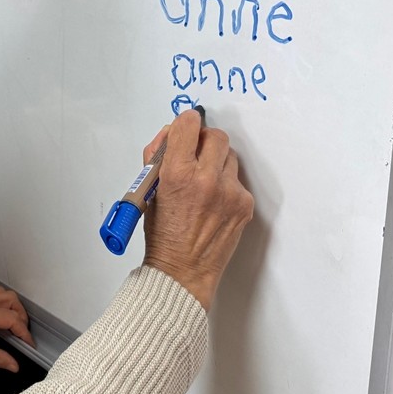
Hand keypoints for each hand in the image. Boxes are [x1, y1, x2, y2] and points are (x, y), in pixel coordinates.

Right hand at [141, 110, 253, 311]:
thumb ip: (157, 157)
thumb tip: (171, 135)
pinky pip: (237, 180)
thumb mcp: (148, 190)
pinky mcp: (244, 205)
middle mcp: (206, 179)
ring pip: (229, 156)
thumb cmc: (161, 234)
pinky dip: (225, 184)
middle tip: (195, 153)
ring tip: (203, 181)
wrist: (182, 271)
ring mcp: (229, 192)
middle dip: (203, 140)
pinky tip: (212, 201)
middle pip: (215, 135)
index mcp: (177, 173)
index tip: (185, 126)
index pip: (188, 125)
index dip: (185, 123)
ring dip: (216, 161)